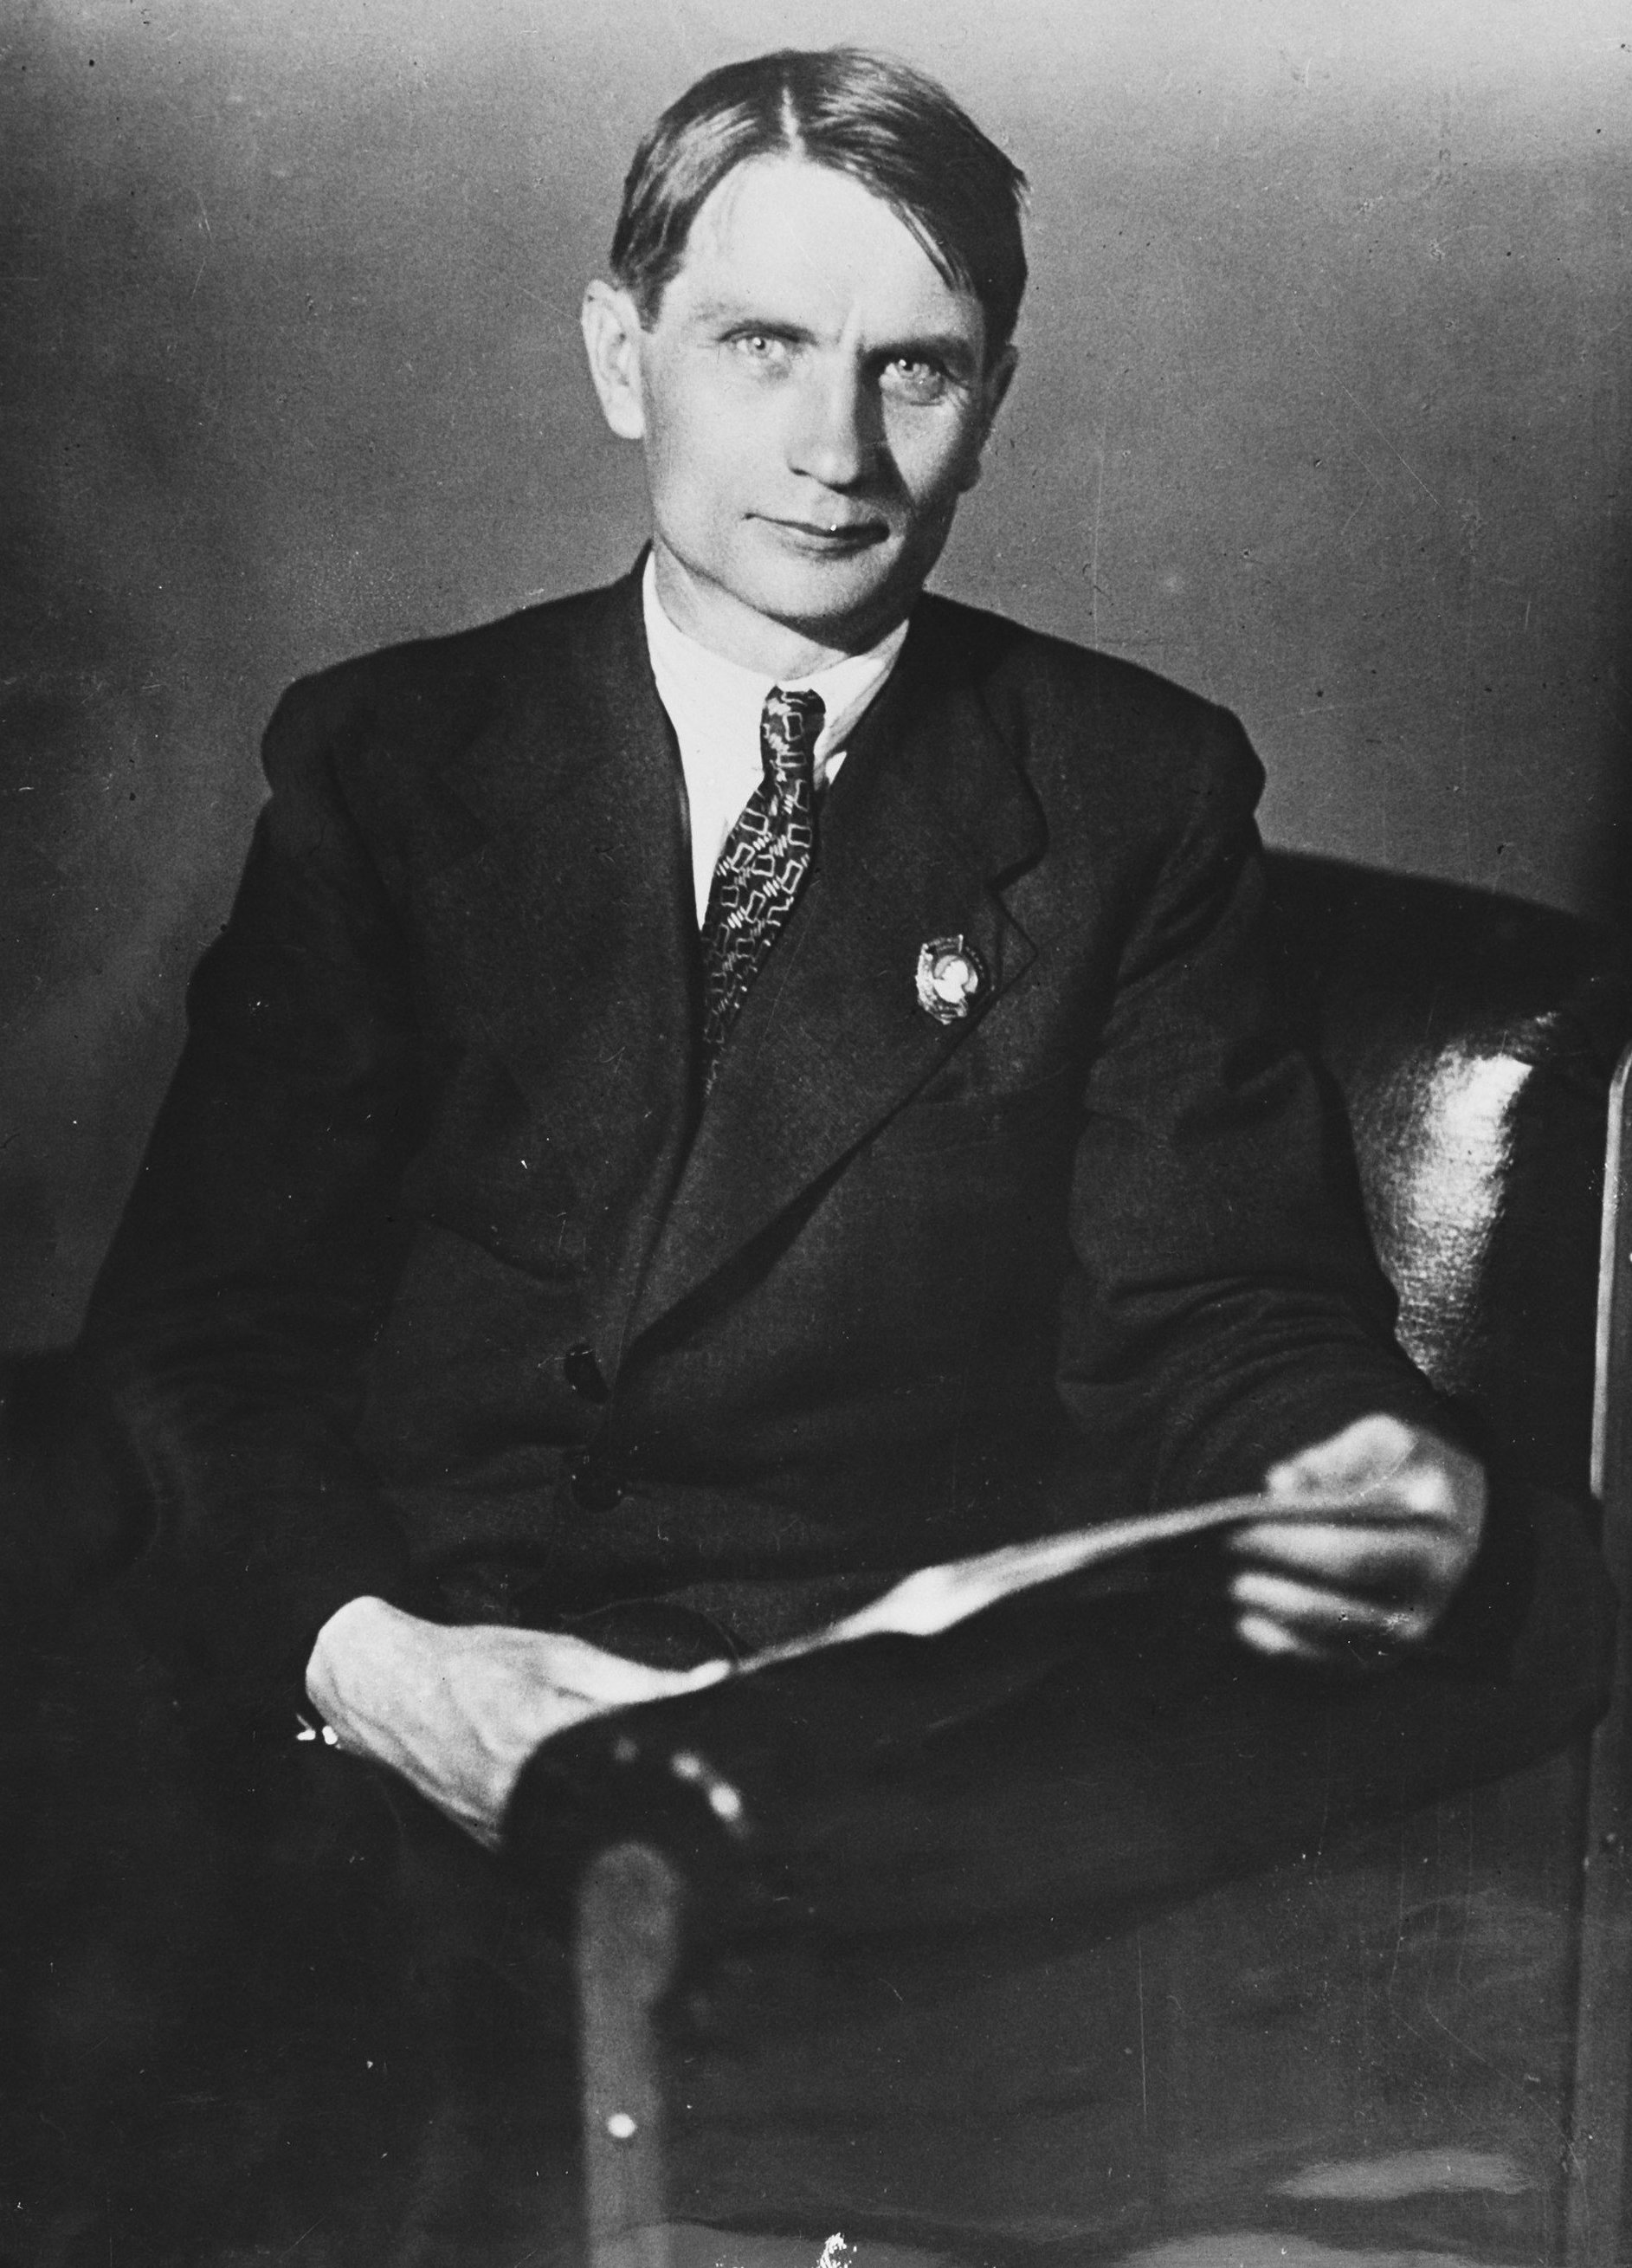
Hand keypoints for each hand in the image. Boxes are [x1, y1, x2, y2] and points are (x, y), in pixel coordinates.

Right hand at [305, 1598, 729, 1848]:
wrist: (393, 1694)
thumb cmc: (477, 1666)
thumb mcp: (559, 1655)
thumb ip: (635, 1679)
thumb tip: (709, 1686)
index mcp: (544, 1735)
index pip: (637, 1765)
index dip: (689, 1777)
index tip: (732, 1786)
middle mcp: (525, 1793)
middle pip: (621, 1815)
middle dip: (669, 1813)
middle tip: (717, 1808)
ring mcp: (509, 1829)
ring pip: (596, 1840)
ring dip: (634, 1828)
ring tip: (674, 1822)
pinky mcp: (501, 1848)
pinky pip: (563, 1848)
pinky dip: (594, 1836)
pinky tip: (615, 1821)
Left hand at [1226, 1413, 1485, 1669]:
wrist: (1474, 1519)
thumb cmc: (1410, 1470)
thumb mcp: (1382, 1442)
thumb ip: (1327, 1459)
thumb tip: (1277, 1485)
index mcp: (1430, 1538)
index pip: (1345, 1552)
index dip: (1283, 1545)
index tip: (1232, 1529)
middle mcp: (1427, 1596)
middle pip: (1332, 1605)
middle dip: (1270, 1585)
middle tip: (1222, 1560)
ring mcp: (1411, 1633)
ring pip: (1328, 1640)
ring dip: (1273, 1616)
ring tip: (1233, 1586)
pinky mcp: (1391, 1656)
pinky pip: (1329, 1665)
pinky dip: (1284, 1649)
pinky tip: (1248, 1622)